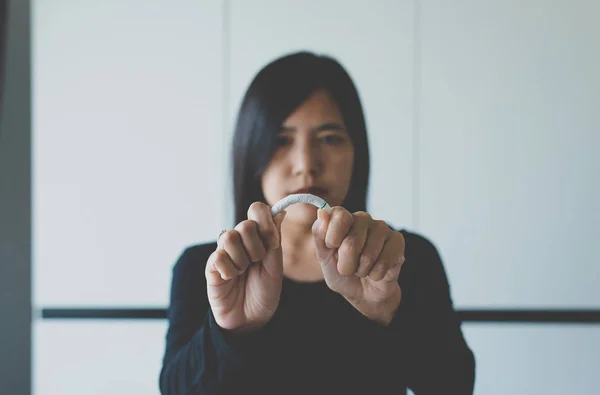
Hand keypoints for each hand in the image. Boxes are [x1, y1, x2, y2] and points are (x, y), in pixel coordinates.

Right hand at [205, 202, 285, 333]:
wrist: (251, 319)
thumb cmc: (264, 292)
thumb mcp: (275, 265)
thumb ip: (274, 239)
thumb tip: (280, 211)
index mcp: (257, 236)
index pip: (257, 209)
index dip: (265, 222)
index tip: (272, 242)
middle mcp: (239, 240)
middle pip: (245, 224)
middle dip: (256, 248)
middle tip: (257, 263)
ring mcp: (224, 251)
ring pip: (229, 237)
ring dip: (242, 260)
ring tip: (243, 273)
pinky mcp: (211, 265)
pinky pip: (218, 256)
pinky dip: (229, 271)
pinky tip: (231, 279)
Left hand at [311, 207, 404, 324]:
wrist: (363, 293)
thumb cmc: (342, 272)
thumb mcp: (324, 257)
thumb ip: (320, 234)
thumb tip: (322, 212)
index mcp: (343, 218)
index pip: (339, 215)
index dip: (333, 237)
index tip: (332, 248)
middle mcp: (362, 219)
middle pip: (351, 241)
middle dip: (346, 264)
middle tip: (348, 267)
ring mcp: (381, 228)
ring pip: (368, 254)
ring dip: (362, 271)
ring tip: (362, 269)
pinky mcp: (397, 240)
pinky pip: (384, 261)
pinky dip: (376, 274)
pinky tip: (376, 272)